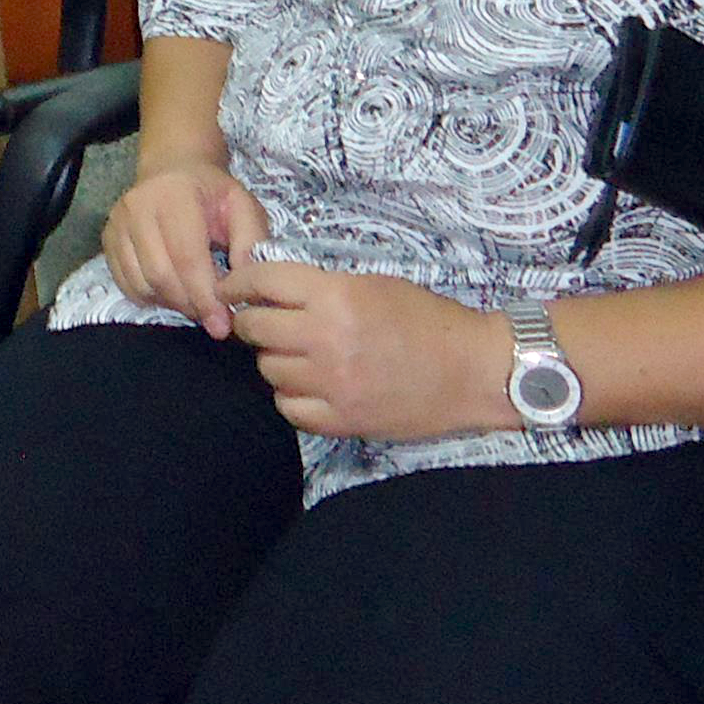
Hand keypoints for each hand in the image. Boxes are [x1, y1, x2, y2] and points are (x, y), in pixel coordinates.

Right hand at [101, 159, 270, 336]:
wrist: (173, 168)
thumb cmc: (212, 192)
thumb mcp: (243, 206)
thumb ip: (251, 242)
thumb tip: (245, 286)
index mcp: (174, 195)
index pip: (187, 257)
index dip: (205, 296)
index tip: (222, 324)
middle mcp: (138, 206)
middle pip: (161, 275)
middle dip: (190, 305)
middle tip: (212, 317)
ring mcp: (117, 223)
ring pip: (142, 284)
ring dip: (172, 304)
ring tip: (195, 301)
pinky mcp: (107, 239)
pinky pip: (125, 284)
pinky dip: (151, 299)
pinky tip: (172, 292)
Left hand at [221, 257, 511, 440]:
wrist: (473, 370)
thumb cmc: (426, 319)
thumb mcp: (371, 284)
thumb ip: (320, 287)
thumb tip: (271, 291)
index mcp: (335, 296)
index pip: (264, 283)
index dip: (240, 283)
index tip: (231, 287)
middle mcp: (327, 339)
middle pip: (256, 330)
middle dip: (251, 323)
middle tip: (260, 322)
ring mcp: (333, 384)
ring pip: (269, 371)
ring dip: (274, 360)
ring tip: (295, 354)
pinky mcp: (344, 420)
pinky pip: (290, 408)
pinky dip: (291, 396)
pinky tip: (307, 385)